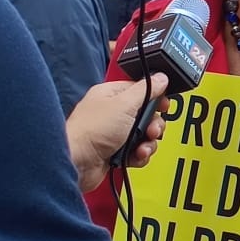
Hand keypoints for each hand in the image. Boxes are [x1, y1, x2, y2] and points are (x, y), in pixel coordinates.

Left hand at [67, 74, 167, 191]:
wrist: (77, 163)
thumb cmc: (92, 130)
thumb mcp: (125, 104)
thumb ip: (146, 90)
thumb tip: (161, 77)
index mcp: (111, 95)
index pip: (141, 90)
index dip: (155, 98)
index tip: (163, 106)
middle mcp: (113, 113)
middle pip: (146, 115)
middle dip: (153, 125)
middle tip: (150, 130)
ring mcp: (113, 134)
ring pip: (144, 135)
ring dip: (147, 142)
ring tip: (140, 147)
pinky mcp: (115, 152)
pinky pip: (137, 151)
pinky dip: (139, 155)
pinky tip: (134, 156)